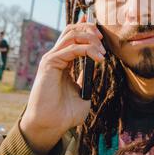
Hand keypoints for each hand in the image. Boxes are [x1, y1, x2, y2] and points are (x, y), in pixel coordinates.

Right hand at [20, 15, 105, 154]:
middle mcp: (56, 57)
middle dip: (89, 29)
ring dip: (90, 38)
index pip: (73, 36)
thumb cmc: (65, 113)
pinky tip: (98, 59)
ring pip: (71, 34)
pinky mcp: (50, 63)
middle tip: (103, 40)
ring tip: (102, 52)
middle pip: (71, 29)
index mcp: (63, 62)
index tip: (102, 33)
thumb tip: (97, 66)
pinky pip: (71, 48)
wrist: (51, 125)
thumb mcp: (83, 93)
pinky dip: (87, 50)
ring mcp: (52, 58)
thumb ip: (88, 79)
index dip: (86, 29)